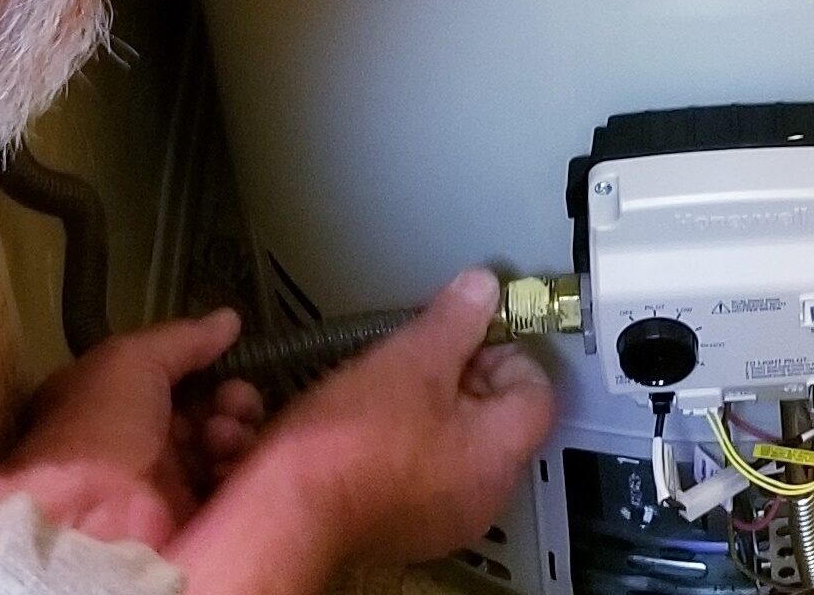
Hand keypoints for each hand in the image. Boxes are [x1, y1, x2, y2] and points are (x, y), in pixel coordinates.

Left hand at [0, 311, 265, 548]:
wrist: (92, 514)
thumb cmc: (98, 425)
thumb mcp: (130, 359)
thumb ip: (182, 338)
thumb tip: (228, 320)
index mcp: (115, 405)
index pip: (175, 379)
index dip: (204, 367)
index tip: (224, 358)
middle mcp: (141, 444)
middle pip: (207, 410)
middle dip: (230, 399)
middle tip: (230, 402)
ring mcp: (167, 482)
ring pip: (224, 444)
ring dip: (235, 430)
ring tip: (221, 434)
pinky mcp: (191, 514)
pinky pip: (231, 481)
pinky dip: (239, 465)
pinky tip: (228, 459)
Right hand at [168, 269, 555, 590]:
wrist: (277, 512)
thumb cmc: (346, 448)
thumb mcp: (411, 358)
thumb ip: (456, 319)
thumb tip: (482, 290)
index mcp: (497, 456)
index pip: (536, 389)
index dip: (504, 347)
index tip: (470, 327)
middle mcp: (479, 495)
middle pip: (493, 415)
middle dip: (458, 373)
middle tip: (421, 350)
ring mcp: (438, 516)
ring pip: (449, 440)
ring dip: (421, 404)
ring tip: (384, 382)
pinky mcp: (396, 523)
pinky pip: (414, 468)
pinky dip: (394, 439)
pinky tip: (358, 420)